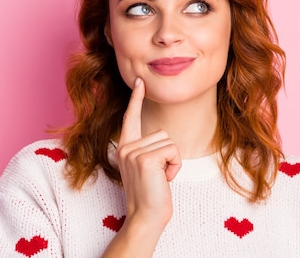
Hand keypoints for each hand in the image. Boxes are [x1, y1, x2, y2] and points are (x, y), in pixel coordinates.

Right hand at [115, 77, 181, 232]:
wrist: (145, 217)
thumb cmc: (150, 195)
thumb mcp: (144, 168)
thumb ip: (147, 151)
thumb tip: (161, 139)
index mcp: (124, 147)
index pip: (130, 117)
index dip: (136, 99)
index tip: (140, 81)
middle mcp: (126, 147)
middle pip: (161, 133)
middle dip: (168, 154)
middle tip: (157, 176)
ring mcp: (133, 152)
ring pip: (168, 141)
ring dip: (172, 161)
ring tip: (159, 178)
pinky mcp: (145, 159)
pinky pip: (173, 151)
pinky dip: (175, 166)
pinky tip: (164, 180)